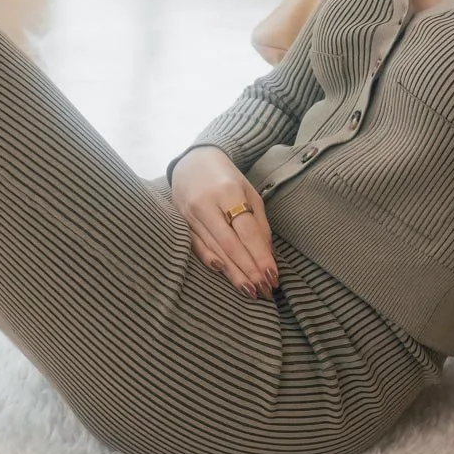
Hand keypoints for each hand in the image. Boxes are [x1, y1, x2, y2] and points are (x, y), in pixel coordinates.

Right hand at [170, 146, 279, 298]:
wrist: (192, 161)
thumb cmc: (226, 178)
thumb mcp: (249, 192)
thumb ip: (259, 222)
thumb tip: (269, 254)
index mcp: (229, 192)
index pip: (248, 231)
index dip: (261, 256)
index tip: (273, 277)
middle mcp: (207, 204)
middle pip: (231, 244)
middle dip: (249, 271)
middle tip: (264, 291)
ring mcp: (190, 214)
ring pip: (214, 249)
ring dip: (233, 273)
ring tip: (250, 291)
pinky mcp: (180, 222)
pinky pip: (195, 245)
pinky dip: (209, 260)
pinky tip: (222, 272)